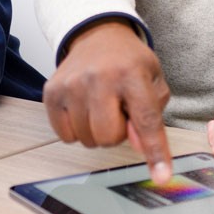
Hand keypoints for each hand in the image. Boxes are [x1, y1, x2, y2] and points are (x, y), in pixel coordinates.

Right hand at [43, 20, 172, 182]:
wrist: (98, 36)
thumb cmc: (129, 63)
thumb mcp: (153, 82)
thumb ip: (153, 116)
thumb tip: (141, 147)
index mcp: (132, 74)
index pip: (146, 120)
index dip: (155, 151)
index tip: (161, 176)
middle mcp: (99, 78)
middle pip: (109, 137)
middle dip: (117, 133)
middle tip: (118, 111)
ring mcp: (71, 85)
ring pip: (86, 139)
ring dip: (97, 131)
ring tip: (101, 106)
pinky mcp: (52, 92)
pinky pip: (65, 136)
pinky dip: (77, 129)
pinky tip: (83, 108)